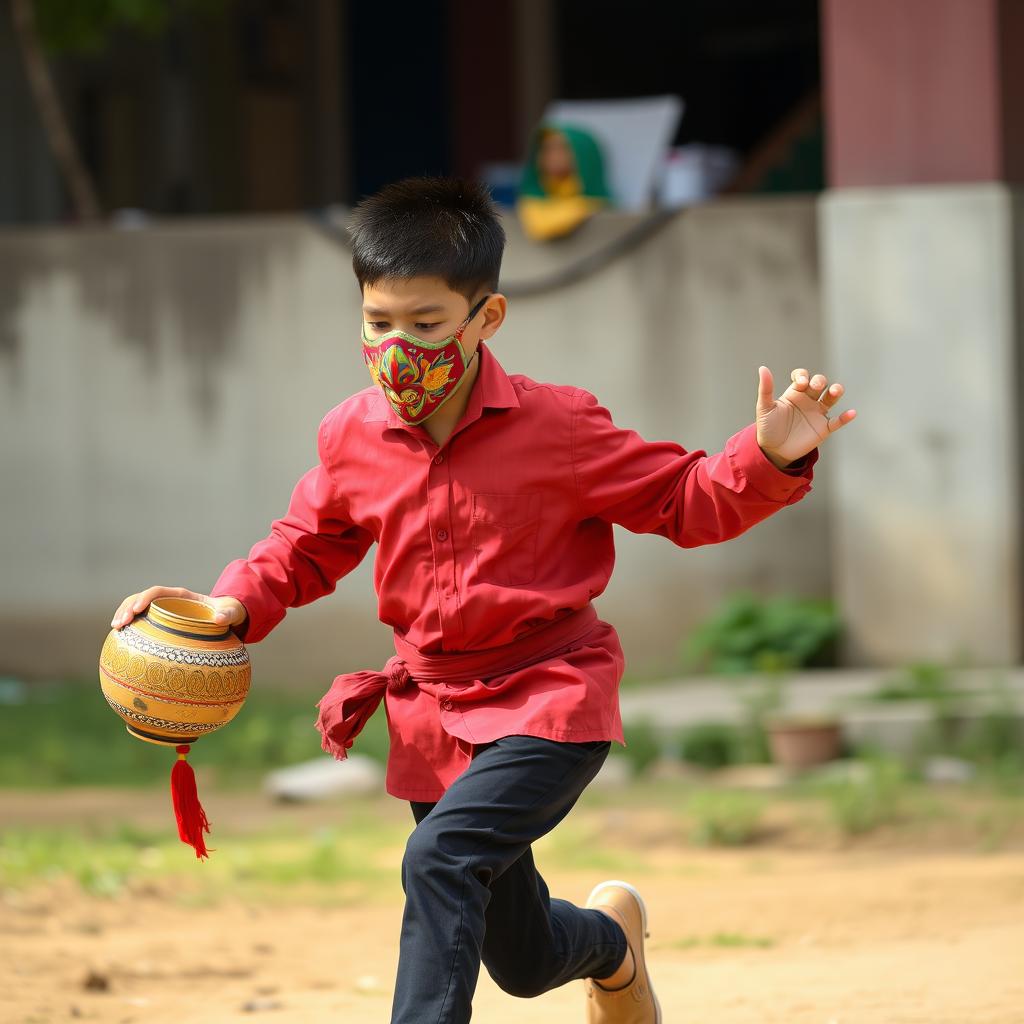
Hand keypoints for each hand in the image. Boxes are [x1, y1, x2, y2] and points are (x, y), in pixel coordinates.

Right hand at [110, 585, 246, 630]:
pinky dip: (129, 628)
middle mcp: (168, 601)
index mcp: (181, 595)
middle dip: (127, 608)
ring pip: (136, 609)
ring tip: (116, 629)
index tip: (137, 609)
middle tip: (119, 624)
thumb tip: (220, 619)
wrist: (225, 618)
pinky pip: (140, 623)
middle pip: (141, 598)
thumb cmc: (227, 613)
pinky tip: (121, 639)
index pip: (158, 592)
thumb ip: (228, 614)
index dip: (145, 598)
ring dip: (123, 615)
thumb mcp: (231, 612)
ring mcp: (161, 612)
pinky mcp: (159, 623)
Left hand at [755, 366, 856, 467]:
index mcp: (794, 393)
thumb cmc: (767, 427)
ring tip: (835, 391)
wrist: (773, 450)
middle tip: (816, 386)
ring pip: (831, 398)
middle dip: (820, 381)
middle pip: (820, 383)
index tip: (800, 384)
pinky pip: (837, 421)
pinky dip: (845, 418)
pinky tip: (852, 413)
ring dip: (836, 391)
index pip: (803, 377)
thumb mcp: (764, 407)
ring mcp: (817, 413)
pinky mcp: (823, 428)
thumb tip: (762, 368)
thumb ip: (765, 389)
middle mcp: (807, 400)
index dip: (803, 376)